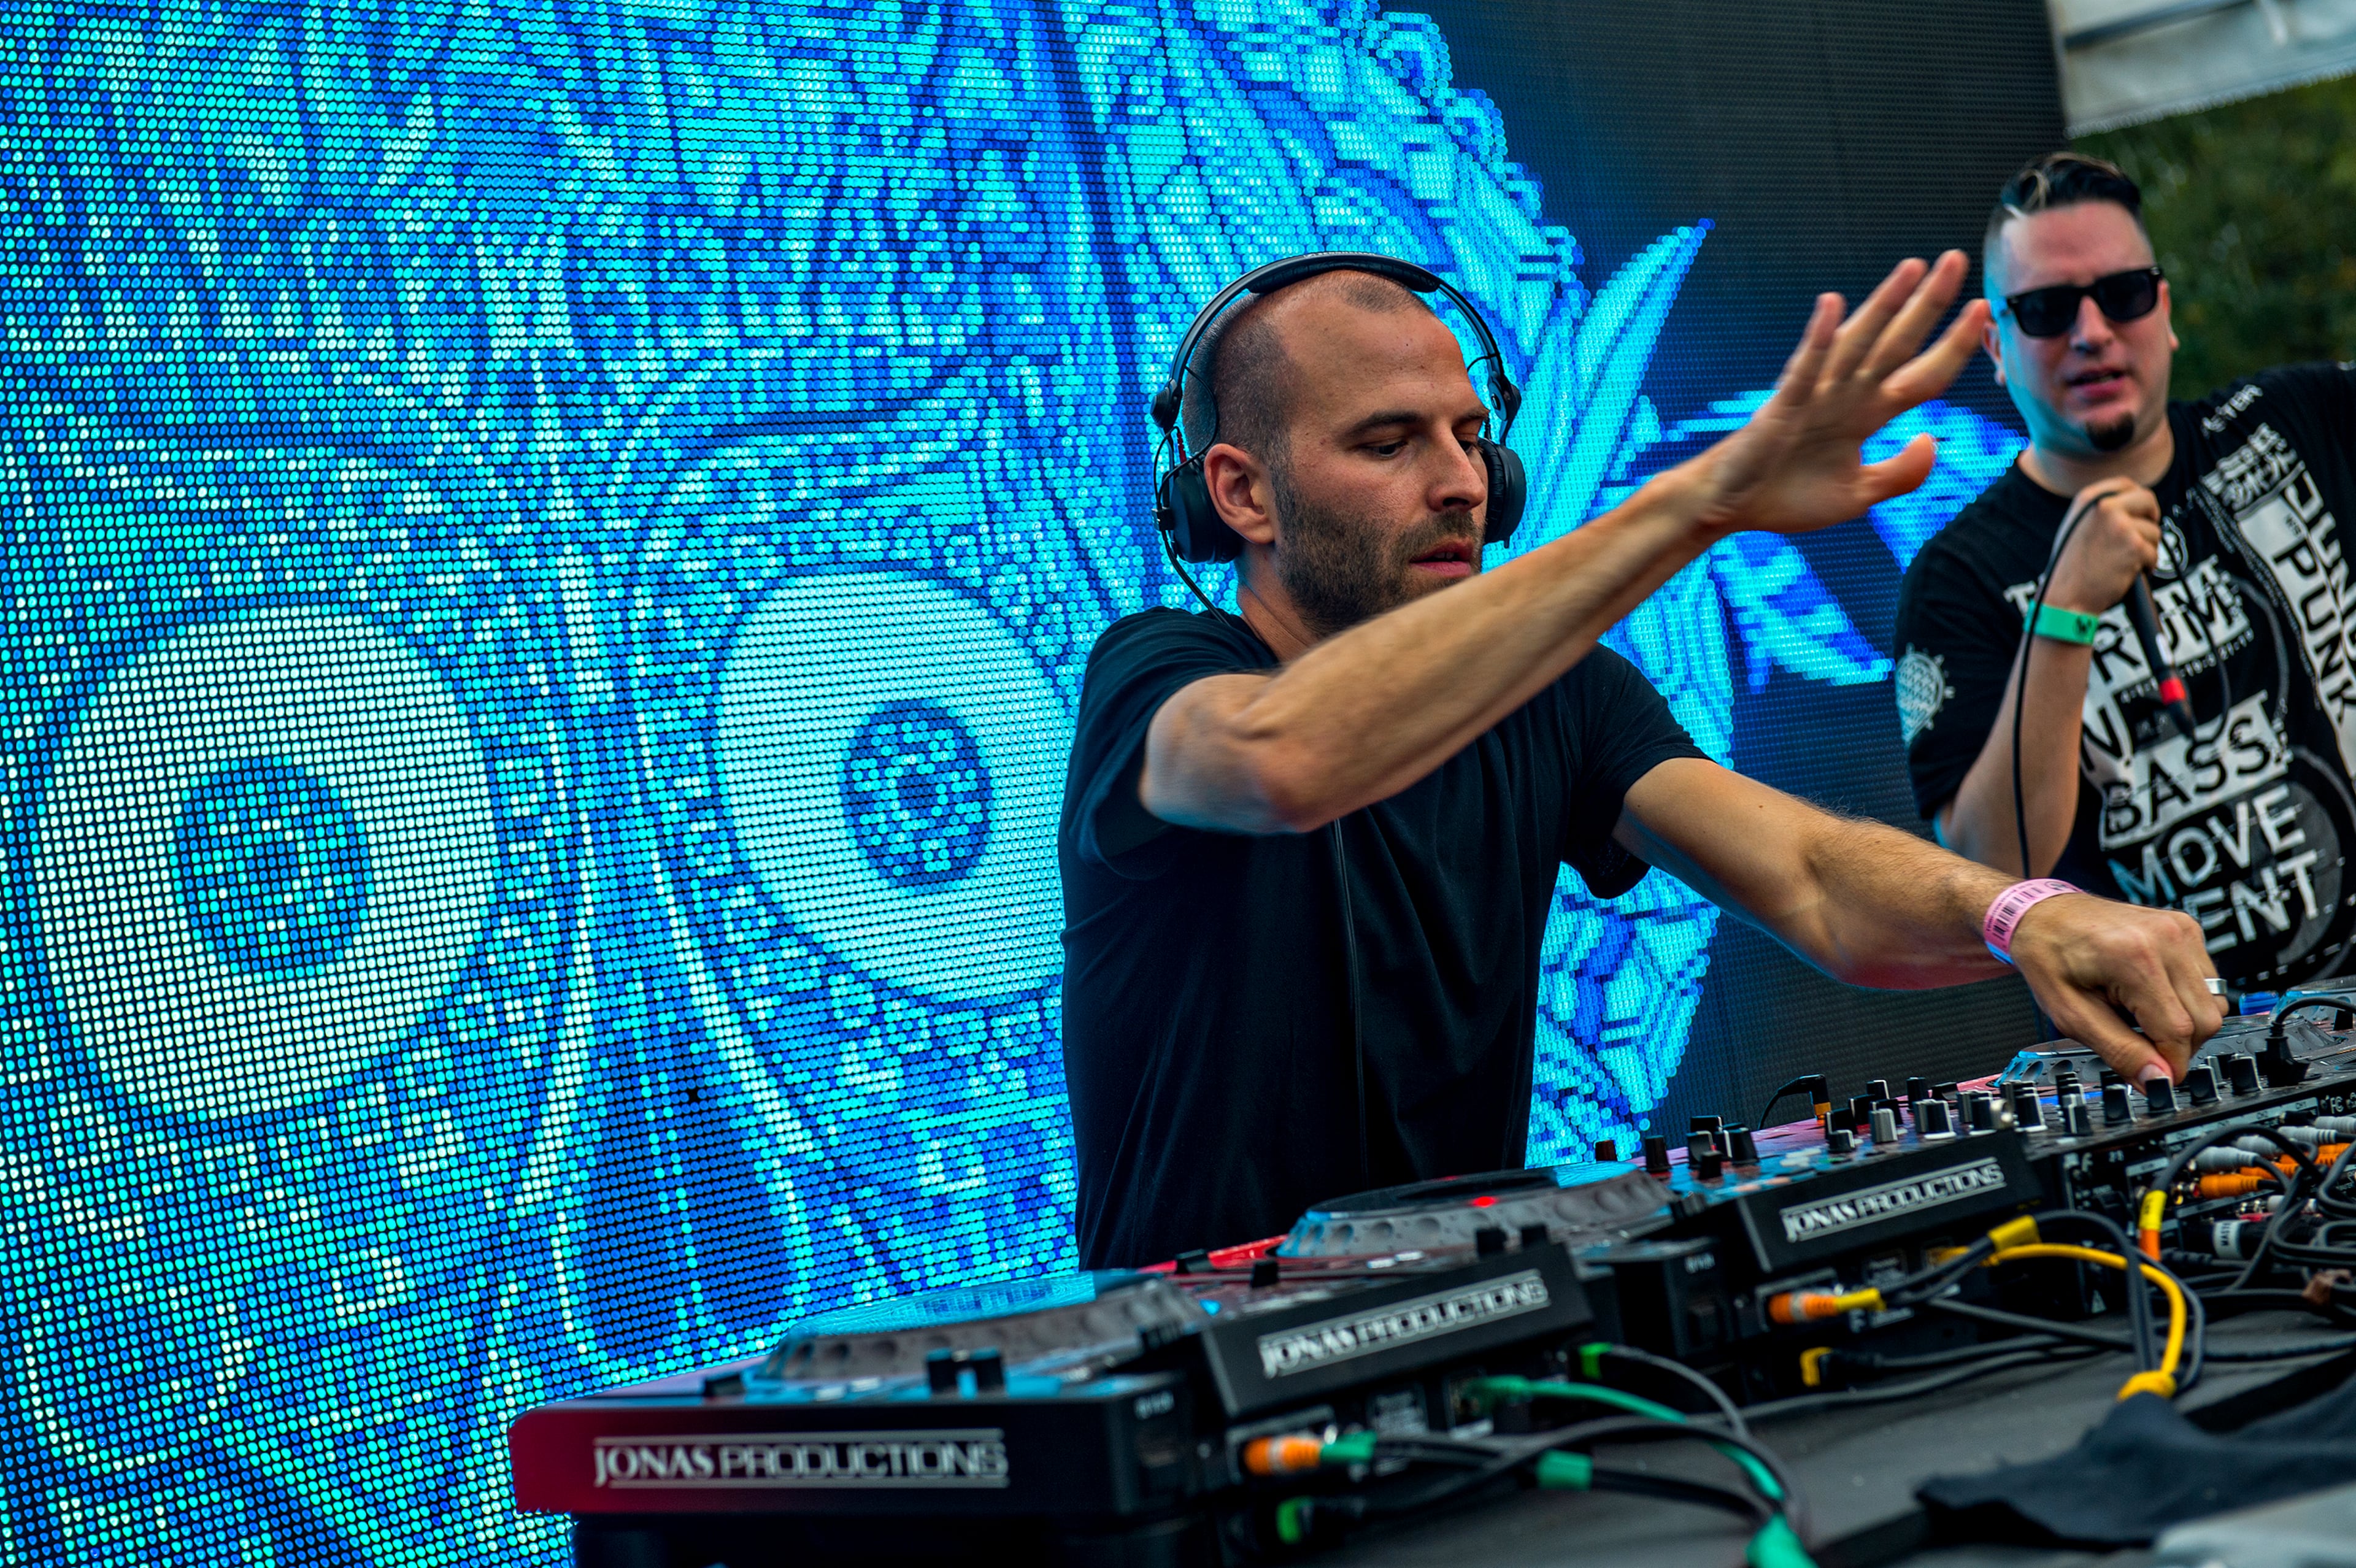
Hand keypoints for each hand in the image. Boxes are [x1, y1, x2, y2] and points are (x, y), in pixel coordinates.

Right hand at [1690, 252, 1989, 536]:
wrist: (1729, 508)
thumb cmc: (1785, 497)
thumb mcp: (1858, 495)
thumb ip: (1901, 473)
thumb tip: (1932, 439)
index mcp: (1867, 415)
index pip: (1923, 377)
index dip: (1954, 346)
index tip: (1982, 312)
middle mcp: (1846, 396)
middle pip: (1898, 344)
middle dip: (1928, 304)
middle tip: (1956, 260)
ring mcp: (1815, 397)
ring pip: (1858, 344)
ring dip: (1884, 305)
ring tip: (1912, 268)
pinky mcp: (1783, 406)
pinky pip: (1805, 368)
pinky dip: (1819, 338)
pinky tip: (1832, 307)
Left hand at [2006, 894, 2223, 1082]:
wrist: (2044, 914)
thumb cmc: (2048, 956)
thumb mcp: (2070, 1014)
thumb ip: (2118, 1050)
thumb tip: (2157, 1080)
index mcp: (2135, 957)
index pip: (2178, 1030)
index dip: (2169, 1063)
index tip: (2155, 1077)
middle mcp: (2167, 938)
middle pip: (2205, 1020)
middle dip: (2178, 1046)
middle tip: (2141, 1044)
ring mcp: (2181, 930)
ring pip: (2213, 1003)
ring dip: (2184, 1023)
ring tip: (2140, 1015)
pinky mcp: (2187, 929)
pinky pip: (2207, 982)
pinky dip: (2185, 999)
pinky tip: (2151, 994)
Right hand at [2044, 480, 2160, 613]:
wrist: (2067, 596)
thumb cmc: (2070, 568)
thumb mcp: (2076, 526)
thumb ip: (2100, 511)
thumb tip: (2131, 506)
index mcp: (2088, 499)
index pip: (2125, 484)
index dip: (2138, 496)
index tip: (2141, 510)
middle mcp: (2105, 507)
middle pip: (2148, 500)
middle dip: (2152, 517)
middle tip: (2145, 534)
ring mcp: (2121, 525)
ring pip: (2153, 531)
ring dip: (2146, 548)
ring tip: (2123, 562)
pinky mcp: (2134, 546)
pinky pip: (2154, 554)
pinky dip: (2146, 566)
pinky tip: (2127, 574)